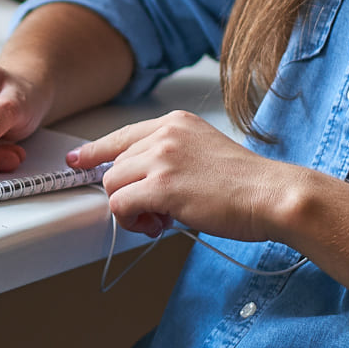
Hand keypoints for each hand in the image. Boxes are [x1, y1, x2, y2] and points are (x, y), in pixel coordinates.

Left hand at [69, 111, 296, 241]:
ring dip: (129, 210)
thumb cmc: (246, 182)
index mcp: (177, 122)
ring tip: (159, 220)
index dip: (95, 151)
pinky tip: (158, 224)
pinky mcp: (161, 186)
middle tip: (155, 213)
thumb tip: (141, 184)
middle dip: (127, 194)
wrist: (270, 194)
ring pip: (113, 186)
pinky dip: (133, 221)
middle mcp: (166, 134)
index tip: (78, 159)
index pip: (123, 135)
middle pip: (115, 165)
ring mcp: (162, 158)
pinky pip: (120, 206)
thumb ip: (170, 158)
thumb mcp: (204, 152)